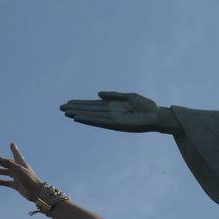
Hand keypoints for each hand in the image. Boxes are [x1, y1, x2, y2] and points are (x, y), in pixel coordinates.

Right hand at [0, 143, 43, 201]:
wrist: (36, 192)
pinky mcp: (17, 185)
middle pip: (7, 164)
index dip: (14, 149)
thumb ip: (8, 163)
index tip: (12, 144)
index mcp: (21, 164)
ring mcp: (18, 177)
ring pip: (6, 173)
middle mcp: (19, 169)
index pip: (17, 154)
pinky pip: (7, 183)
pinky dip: (1, 181)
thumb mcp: (18, 169)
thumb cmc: (28, 178)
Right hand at [60, 91, 177, 133]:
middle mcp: (110, 113)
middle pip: (89, 110)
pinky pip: (99, 121)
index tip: (69, 102)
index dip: (81, 103)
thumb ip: (113, 95)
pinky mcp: (116, 124)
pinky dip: (89, 119)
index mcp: (113, 106)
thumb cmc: (147, 106)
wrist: (158, 116)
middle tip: (60, 107)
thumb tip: (98, 94)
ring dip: (79, 114)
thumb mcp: (129, 96)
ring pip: (91, 116)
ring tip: (66, 112)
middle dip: (76, 108)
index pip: (93, 105)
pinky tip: (79, 118)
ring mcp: (112, 119)